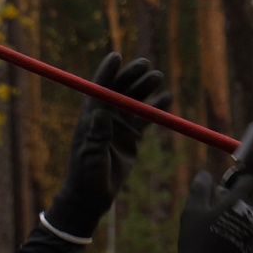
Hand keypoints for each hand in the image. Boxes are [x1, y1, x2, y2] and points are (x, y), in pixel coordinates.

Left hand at [45, 52, 166, 238]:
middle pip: (120, 89)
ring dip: (145, 88)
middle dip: (132, 75)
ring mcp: (119, 125)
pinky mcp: (131, 136)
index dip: (107, 72)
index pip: (98, 89)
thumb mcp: (90, 156)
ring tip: (157, 78)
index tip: (116, 56)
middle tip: (146, 65)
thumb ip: (96, 135)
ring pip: (134, 100)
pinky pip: (145, 118)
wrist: (93, 196)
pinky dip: (156, 108)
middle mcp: (104, 117)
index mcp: (90, 118)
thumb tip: (99, 112)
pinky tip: (167, 99)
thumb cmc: (86, 176)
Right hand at [164, 166, 252, 252]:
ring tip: (223, 240)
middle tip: (218, 220)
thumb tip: (205, 174)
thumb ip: (200, 189)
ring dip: (242, 225)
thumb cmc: (196, 243)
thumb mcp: (191, 213)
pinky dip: (248, 242)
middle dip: (237, 207)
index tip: (227, 191)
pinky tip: (232, 251)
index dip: (238, 184)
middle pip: (250, 202)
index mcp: (237, 201)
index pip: (248, 181)